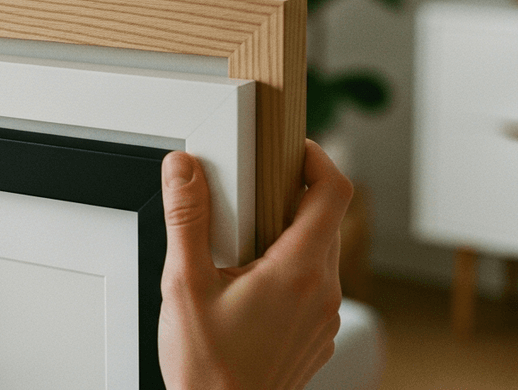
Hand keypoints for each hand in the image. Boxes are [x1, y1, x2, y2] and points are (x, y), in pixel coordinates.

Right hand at [157, 141, 351, 389]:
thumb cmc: (208, 369)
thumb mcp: (184, 285)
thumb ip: (186, 219)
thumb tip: (183, 170)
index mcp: (297, 271)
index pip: (333, 193)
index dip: (317, 159)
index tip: (294, 150)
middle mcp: (322, 292)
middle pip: (325, 219)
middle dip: (292, 196)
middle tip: (251, 194)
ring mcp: (325, 317)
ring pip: (320, 253)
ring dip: (289, 236)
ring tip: (242, 245)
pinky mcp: (317, 335)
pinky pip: (315, 286)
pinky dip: (290, 270)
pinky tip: (249, 285)